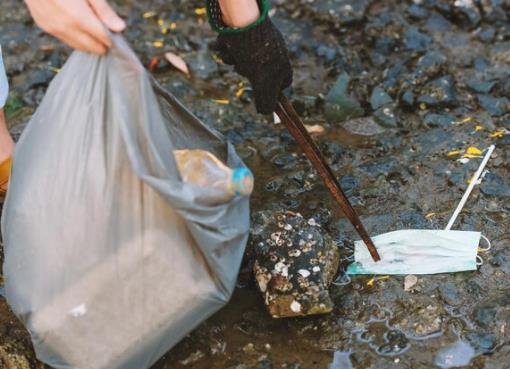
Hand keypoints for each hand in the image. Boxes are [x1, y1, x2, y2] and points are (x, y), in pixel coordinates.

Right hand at [25, 0, 125, 54]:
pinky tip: (79, 27)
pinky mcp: (45, 26)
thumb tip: (120, 28)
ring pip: (78, 46)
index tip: (117, 36)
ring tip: (94, 31)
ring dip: (89, 42)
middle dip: (102, 43)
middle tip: (107, 33)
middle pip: (92, 47)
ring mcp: (53, 28)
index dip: (112, 39)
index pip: (103, 39)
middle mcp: (65, 27)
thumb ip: (103, 10)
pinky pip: (65, 39)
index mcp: (78, 17)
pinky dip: (75, 38)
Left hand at [211, 0, 292, 114]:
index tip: (262, 92)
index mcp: (282, 63)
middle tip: (248, 68)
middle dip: (248, 74)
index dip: (271, 91)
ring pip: (242, 65)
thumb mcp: (263, 84)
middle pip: (258, 77)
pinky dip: (228, 53)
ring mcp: (256, 46)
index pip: (282, 85)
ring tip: (237, 56)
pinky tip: (229, 48)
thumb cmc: (257, 55)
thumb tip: (265, 113)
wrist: (242, 23)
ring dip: (236, 63)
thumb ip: (266, 102)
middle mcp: (271, 54)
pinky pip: (232, 53)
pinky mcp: (241, 38)